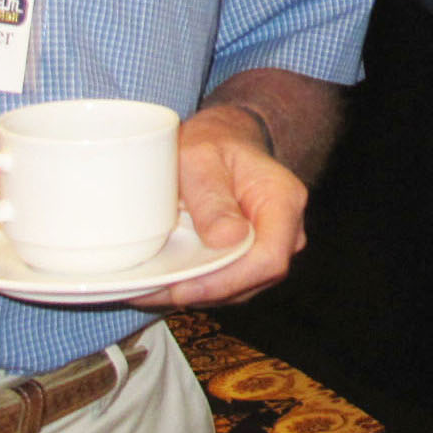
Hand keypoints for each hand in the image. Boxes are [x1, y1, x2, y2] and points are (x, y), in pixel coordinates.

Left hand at [133, 101, 309, 308]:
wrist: (222, 140)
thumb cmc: (213, 143)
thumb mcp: (201, 157)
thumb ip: (212, 196)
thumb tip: (227, 240)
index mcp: (283, 200)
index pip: (269, 257)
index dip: (227, 280)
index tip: (184, 286)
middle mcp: (286, 230)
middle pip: (253, 279)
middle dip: (202, 291)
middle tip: (150, 290)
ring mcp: (269, 247)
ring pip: (238, 288)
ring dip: (194, 292)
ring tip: (146, 289)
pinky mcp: (250, 259)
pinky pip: (227, 283)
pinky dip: (194, 286)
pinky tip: (162, 282)